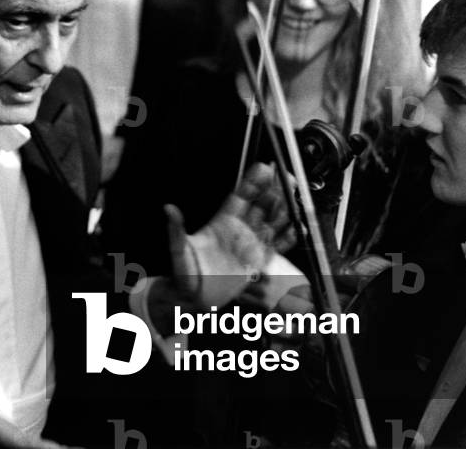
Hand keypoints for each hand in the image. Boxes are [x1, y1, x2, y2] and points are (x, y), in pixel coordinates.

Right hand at [0, 332, 72, 448]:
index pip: (19, 441)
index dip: (36, 446)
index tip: (54, 448)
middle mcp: (5, 441)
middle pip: (31, 448)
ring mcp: (10, 444)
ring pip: (31, 448)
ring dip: (49, 448)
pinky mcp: (14, 442)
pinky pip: (30, 447)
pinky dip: (43, 446)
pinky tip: (61, 448)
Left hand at [166, 163, 292, 308]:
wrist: (194, 298)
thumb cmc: (184, 273)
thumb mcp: (179, 250)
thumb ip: (177, 229)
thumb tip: (169, 209)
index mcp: (222, 222)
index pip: (240, 197)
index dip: (252, 182)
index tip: (263, 168)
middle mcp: (239, 230)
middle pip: (260, 204)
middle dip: (273, 189)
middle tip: (285, 175)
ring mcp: (250, 244)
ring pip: (271, 221)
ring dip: (283, 208)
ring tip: (293, 193)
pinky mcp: (258, 261)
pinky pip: (277, 246)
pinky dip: (287, 237)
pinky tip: (296, 226)